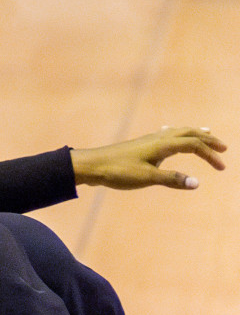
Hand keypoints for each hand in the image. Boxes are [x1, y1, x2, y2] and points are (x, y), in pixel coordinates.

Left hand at [71, 125, 224, 189]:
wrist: (91, 165)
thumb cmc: (117, 172)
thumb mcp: (146, 178)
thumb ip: (172, 180)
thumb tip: (197, 183)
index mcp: (163, 145)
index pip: (194, 145)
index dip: (210, 155)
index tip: (222, 167)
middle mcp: (158, 138)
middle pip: (190, 134)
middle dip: (208, 140)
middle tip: (224, 147)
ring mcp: (149, 140)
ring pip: (178, 131)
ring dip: (194, 133)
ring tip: (206, 133)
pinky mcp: (141, 145)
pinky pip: (165, 134)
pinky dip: (176, 133)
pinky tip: (170, 133)